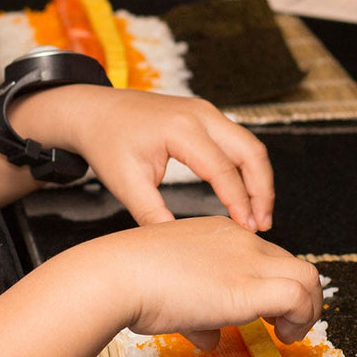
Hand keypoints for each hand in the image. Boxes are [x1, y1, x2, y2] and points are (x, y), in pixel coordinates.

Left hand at [11, 85, 273, 231]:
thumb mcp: (125, 183)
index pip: (223, 169)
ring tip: (257, 216)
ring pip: (249, 145)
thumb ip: (153, 215)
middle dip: (262, 190)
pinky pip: (237, 141)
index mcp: (181, 128)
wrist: (94, 110)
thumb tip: (180, 246)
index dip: (239, 203)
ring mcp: (205, 111)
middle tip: (261, 225)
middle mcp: (200, 114)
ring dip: (259, 179)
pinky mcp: (205, 116)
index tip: (247, 230)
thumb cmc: (106, 142)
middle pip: (251, 151)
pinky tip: (243, 196)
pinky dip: (246, 168)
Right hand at [89, 216, 323, 348]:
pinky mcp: (252, 287)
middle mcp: (241, 241)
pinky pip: (299, 297)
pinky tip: (282, 336)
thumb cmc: (130, 279)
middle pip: (294, 263)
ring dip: (307, 310)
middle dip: (298, 297)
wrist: (118, 273)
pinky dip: (302, 318)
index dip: (273, 286)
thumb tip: (209, 336)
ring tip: (289, 333)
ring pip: (308, 277)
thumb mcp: (169, 290)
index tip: (267, 311)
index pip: (267, 256)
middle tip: (283, 325)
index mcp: (221, 232)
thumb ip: (196, 312)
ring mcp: (249, 262)